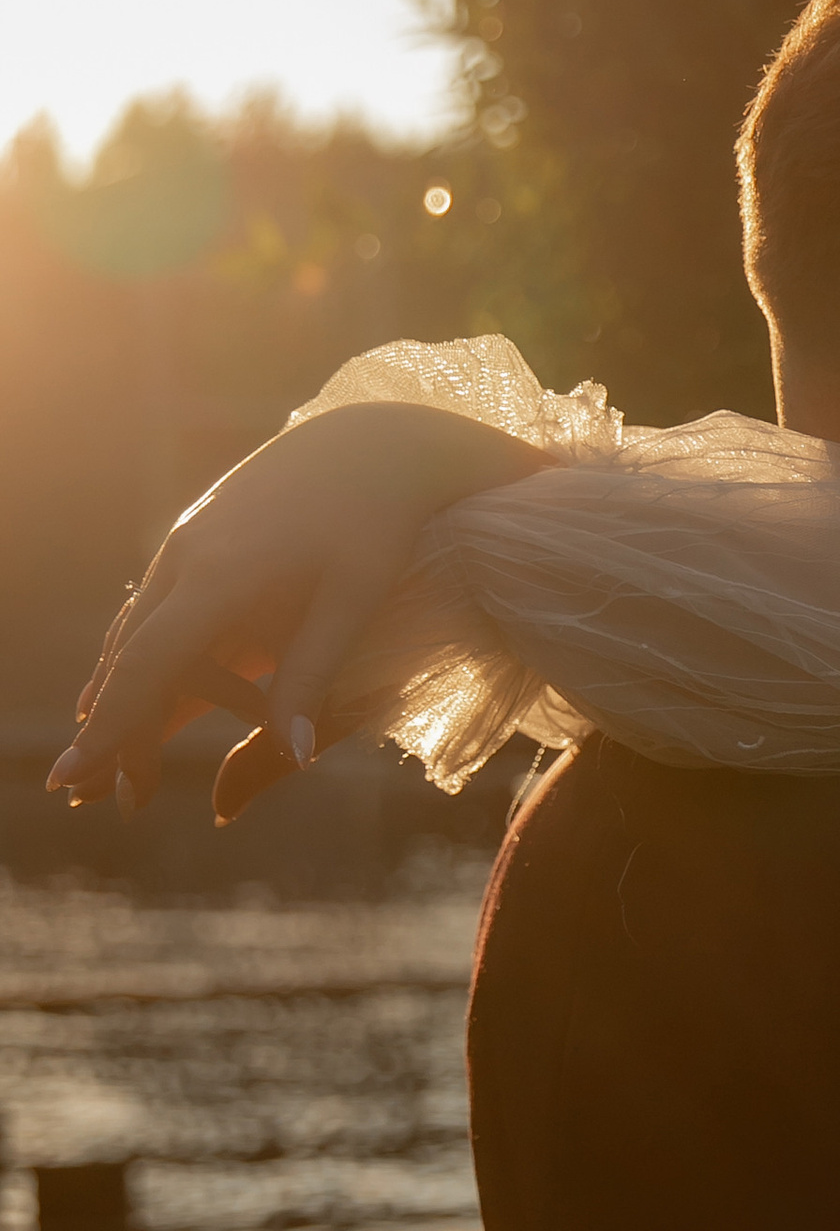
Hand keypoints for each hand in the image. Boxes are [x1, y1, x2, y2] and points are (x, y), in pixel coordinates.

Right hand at [49, 402, 544, 822]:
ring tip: (98, 755)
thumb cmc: (376, 521)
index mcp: (221, 574)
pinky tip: (117, 683)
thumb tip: (293, 757)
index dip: (110, 726)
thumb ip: (313, 675)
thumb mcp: (353, 599)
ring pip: (133, 630)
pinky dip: (131, 653)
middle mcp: (187, 555)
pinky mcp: (198, 534)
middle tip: (79, 791)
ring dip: (115, 693)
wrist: (373, 439)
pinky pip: (151, 606)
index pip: (148, 665)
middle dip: (106, 726)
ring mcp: (187, 541)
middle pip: (129, 656)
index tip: (72, 775)